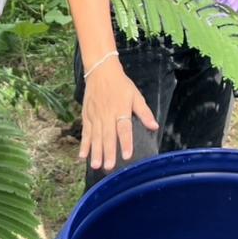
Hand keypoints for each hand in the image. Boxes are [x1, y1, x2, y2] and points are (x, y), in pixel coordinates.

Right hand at [78, 57, 157, 171]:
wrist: (101, 71)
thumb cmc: (121, 84)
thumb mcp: (135, 96)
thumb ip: (144, 112)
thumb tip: (154, 126)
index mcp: (121, 110)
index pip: (124, 129)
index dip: (125, 142)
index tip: (127, 155)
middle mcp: (107, 114)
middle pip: (107, 136)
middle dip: (108, 152)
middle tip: (109, 167)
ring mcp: (95, 116)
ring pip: (95, 136)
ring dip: (95, 152)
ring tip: (96, 165)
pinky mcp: (86, 116)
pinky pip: (85, 132)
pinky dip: (83, 144)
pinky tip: (82, 156)